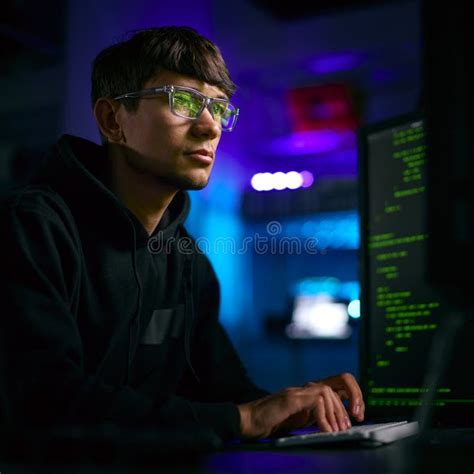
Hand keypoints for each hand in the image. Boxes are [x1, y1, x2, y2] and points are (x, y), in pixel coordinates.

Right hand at [238, 375, 360, 438]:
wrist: (248, 421)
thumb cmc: (271, 422)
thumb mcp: (300, 418)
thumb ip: (316, 415)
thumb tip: (336, 423)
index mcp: (309, 393)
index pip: (338, 383)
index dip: (352, 395)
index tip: (356, 415)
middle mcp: (305, 389)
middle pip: (339, 381)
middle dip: (352, 400)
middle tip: (352, 422)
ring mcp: (297, 392)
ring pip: (327, 391)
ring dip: (337, 411)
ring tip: (338, 430)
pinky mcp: (290, 399)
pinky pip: (315, 401)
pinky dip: (323, 417)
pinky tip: (325, 430)